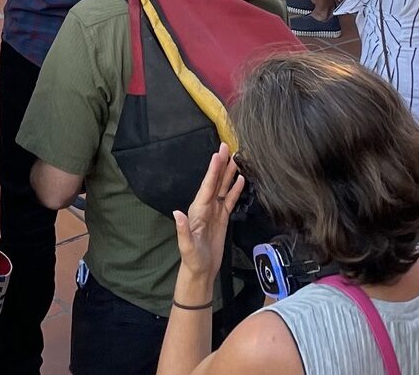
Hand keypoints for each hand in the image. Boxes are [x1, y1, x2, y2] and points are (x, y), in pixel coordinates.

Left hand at [172, 144, 244, 291]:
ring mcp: (214, 212)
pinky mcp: (222, 218)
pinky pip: (230, 200)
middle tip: (227, 146)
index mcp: (197, 211)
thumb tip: (177, 213)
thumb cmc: (193, 260)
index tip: (217, 155)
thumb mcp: (186, 247)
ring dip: (229, 174)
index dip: (213, 171)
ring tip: (236, 158)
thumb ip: (182, 231)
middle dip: (221, 165)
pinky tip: (241, 179)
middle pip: (215, 182)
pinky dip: (236, 189)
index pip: (207, 187)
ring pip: (223, 188)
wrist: (200, 271)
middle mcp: (205, 207)